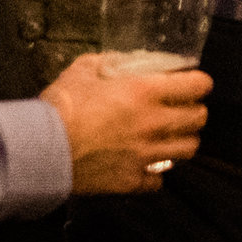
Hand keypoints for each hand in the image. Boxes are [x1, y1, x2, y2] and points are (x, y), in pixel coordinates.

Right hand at [40, 54, 210, 194]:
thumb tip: (122, 61)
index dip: (200, 82)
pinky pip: (159, 180)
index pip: (196, 85)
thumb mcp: (83, 68)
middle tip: (183, 108)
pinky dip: (156, 172)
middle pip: (199, 119)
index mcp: (145, 92)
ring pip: (188, 150)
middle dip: (195, 111)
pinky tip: (146, 164)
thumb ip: (109, 61)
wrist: (42, 149)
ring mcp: (146, 155)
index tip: (195, 83)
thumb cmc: (62, 104)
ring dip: (183, 140)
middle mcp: (154, 123)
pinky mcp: (132, 180)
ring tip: (171, 136)